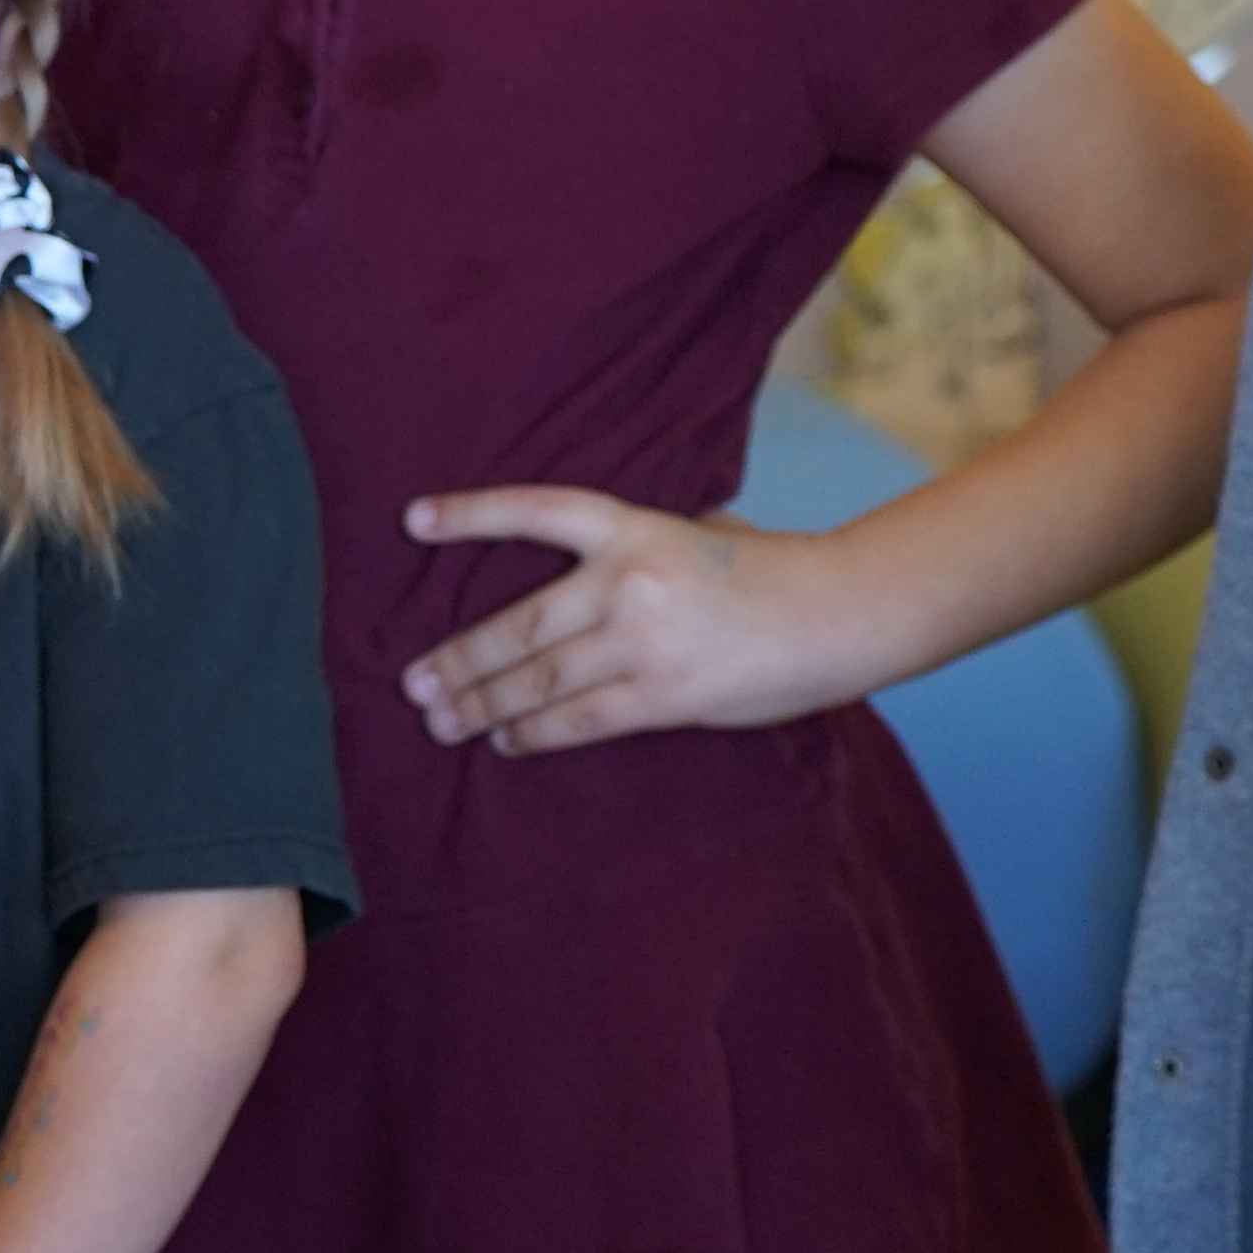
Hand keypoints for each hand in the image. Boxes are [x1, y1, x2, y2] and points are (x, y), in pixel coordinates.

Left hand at [399, 486, 882, 752]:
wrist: (840, 613)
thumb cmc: (768, 572)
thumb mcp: (697, 534)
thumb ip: (636, 547)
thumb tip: (576, 572)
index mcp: (634, 526)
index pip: (536, 511)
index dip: (471, 515)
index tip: (412, 521)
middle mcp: (628, 580)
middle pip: (519, 624)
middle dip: (459, 658)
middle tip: (412, 682)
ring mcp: (644, 641)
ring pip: (540, 679)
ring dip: (482, 704)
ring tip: (441, 720)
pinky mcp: (664, 695)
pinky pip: (579, 720)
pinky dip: (533, 734)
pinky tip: (505, 741)